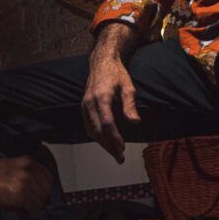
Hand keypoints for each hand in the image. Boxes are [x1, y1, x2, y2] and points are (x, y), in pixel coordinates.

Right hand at [0, 155, 55, 213]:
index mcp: (27, 161)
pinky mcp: (19, 195)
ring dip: (31, 207)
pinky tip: (18, 211)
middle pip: (46, 191)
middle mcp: (28, 169)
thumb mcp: (5, 166)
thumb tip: (31, 187)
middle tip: (25, 204)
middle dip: (37, 199)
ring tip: (19, 207)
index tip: (35, 196)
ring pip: (41, 201)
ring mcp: (25, 182)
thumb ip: (21, 173)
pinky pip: (33, 209)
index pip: (48, 178)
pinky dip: (28, 213)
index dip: (41, 190)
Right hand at [80, 26, 142, 160]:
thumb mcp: (128, 87)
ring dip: (102, 143)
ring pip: (91, 130)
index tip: (123, 148)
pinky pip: (89, 125)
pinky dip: (97, 136)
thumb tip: (135, 122)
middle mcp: (89, 103)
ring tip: (115, 153)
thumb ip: (130, 105)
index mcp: (101, 97)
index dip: (114, 137)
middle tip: (120, 157)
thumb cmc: (117, 74)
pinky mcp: (83, 107)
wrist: (101, 62)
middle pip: (97, 130)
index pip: (107, 123)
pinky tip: (106, 141)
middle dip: (108, 145)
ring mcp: (84, 105)